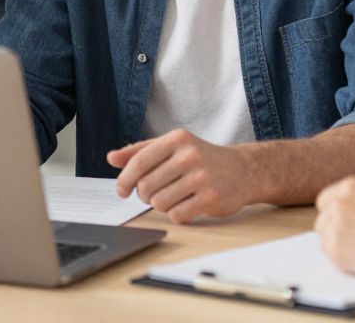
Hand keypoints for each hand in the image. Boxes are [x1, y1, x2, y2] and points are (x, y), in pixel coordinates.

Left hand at [107, 129, 254, 223]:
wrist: (243, 170)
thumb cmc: (200, 158)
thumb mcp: (172, 146)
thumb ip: (140, 151)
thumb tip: (111, 158)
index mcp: (176, 139)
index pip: (139, 161)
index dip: (124, 179)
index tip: (121, 191)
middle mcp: (189, 155)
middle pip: (146, 186)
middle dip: (144, 195)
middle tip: (152, 194)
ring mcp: (202, 177)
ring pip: (159, 202)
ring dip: (160, 205)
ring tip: (172, 197)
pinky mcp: (211, 198)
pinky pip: (177, 215)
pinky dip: (176, 214)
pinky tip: (185, 205)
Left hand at [314, 177, 354, 279]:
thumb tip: (339, 214)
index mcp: (349, 186)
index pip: (325, 201)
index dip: (334, 214)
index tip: (346, 225)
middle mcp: (338, 203)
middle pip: (322, 219)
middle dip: (334, 230)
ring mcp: (335, 226)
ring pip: (323, 237)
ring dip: (337, 243)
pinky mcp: (336, 250)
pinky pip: (329, 254)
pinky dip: (342, 258)